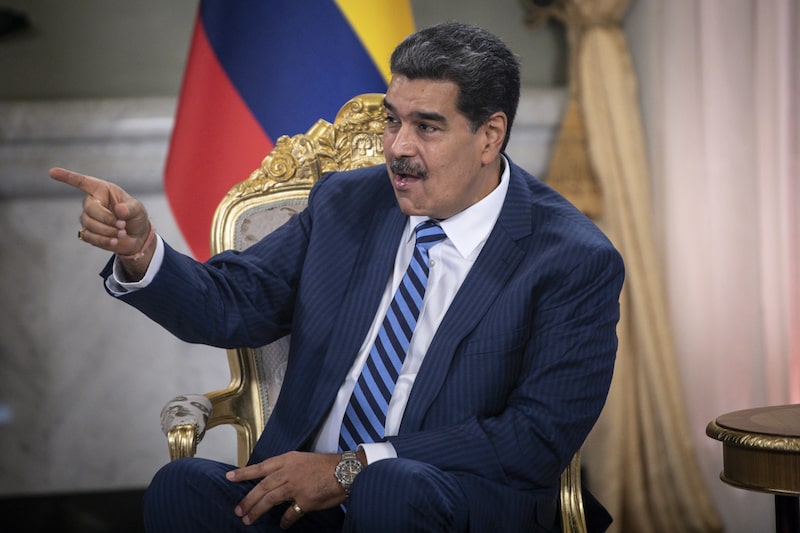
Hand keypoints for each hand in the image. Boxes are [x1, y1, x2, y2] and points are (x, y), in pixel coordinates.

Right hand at [49, 167, 154, 275]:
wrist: (137, 236)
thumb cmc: (136, 216)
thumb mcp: (138, 209)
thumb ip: (130, 209)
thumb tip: (119, 210)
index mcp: (102, 190)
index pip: (82, 182)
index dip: (67, 177)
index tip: (52, 172)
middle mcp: (92, 202)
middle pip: (89, 209)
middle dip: (107, 219)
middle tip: (123, 225)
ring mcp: (88, 218)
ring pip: (89, 224)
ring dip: (108, 231)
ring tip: (122, 232)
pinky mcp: (88, 233)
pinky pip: (90, 237)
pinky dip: (104, 240)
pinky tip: (115, 241)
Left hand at [226, 451, 344, 528]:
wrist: (345, 471)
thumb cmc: (326, 465)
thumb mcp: (303, 459)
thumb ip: (288, 469)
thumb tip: (275, 481)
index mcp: (288, 460)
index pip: (261, 467)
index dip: (244, 473)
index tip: (229, 478)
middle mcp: (289, 472)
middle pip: (262, 487)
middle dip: (248, 500)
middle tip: (238, 510)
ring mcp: (295, 487)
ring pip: (269, 500)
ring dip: (257, 511)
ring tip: (248, 519)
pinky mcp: (304, 500)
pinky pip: (290, 514)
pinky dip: (285, 520)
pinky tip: (282, 524)